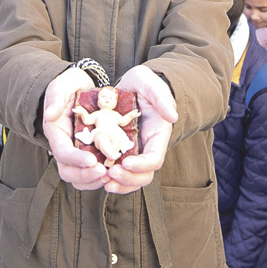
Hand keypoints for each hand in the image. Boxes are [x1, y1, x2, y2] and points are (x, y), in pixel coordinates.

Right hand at [42, 67, 106, 189]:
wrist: (77, 87)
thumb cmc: (68, 86)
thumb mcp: (61, 86)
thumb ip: (54, 98)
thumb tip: (50, 114)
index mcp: (56, 133)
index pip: (62, 153)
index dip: (76, 159)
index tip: (92, 160)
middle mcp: (65, 146)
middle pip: (69, 171)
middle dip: (86, 175)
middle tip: (105, 172)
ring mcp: (77, 150)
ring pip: (80, 176)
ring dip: (94, 180)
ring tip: (111, 175)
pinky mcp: (90, 151)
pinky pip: (92, 170)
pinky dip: (102, 175)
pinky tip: (115, 170)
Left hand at [104, 65, 176, 194]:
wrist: (131, 86)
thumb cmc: (144, 84)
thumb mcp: (151, 84)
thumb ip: (162, 97)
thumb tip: (172, 116)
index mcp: (157, 136)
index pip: (154, 159)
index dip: (142, 165)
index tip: (126, 163)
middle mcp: (146, 148)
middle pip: (143, 175)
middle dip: (128, 179)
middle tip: (110, 174)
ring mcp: (132, 152)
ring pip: (129, 178)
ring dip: (117, 183)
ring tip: (102, 179)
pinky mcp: (117, 150)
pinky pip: (115, 170)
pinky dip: (106, 176)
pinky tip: (94, 173)